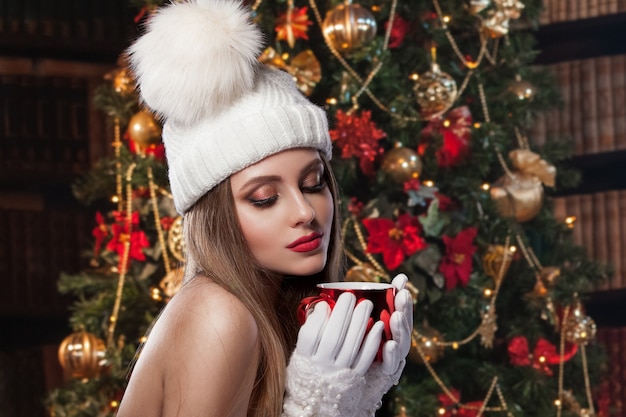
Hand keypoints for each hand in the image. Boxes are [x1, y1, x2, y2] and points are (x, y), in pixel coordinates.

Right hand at [283, 292, 383, 416]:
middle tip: (351, 296)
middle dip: (343, 314)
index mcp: (305, 358)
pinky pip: (365, 358)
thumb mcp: (302, 352)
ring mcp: (339, 373)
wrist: (317, 402)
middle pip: (334, 337)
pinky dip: (372, 341)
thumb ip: (310, 330)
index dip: (319, 317)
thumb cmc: (309, 370)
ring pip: (351, 345)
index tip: (326, 302)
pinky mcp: (355, 378)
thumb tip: (322, 306)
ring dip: (360, 322)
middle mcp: (322, 366)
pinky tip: (378, 325)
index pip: (311, 335)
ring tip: (366, 304)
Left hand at [358, 273, 413, 415]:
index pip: (398, 309)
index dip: (400, 294)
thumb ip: (348, 315)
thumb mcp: (348, 332)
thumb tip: (337, 294)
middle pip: (403, 324)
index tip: (400, 280)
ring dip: (400, 328)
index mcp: (388, 330)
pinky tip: (388, 344)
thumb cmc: (347, 355)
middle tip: (402, 294)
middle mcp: (394, 343)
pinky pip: (392, 364)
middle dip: (405, 308)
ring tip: (396, 315)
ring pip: (401, 342)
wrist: (344, 388)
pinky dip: (391, 354)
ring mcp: (393, 359)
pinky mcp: (387, 375)